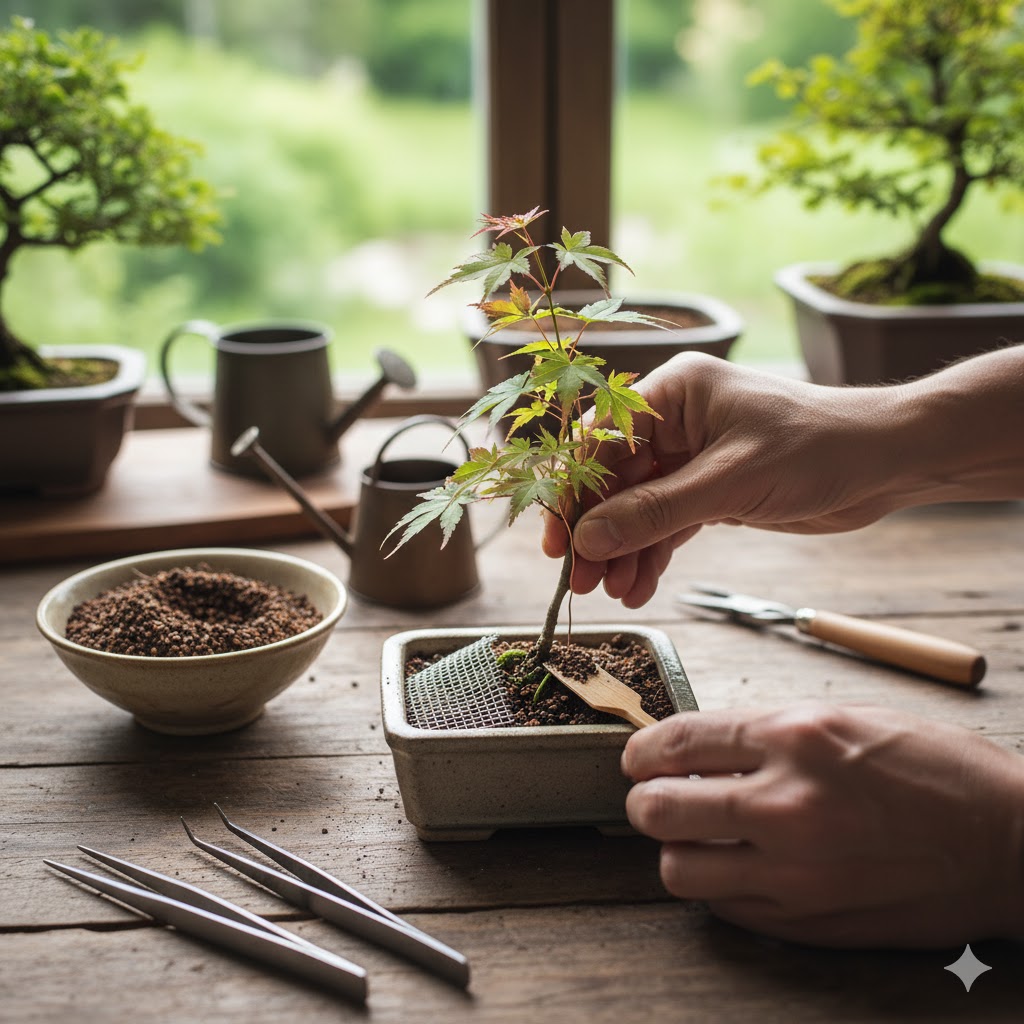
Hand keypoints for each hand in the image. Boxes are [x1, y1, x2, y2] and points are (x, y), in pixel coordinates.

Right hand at [542, 353, 906, 606]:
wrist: (885, 462)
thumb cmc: (817, 449)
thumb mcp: (730, 482)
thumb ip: (655, 513)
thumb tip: (588, 540)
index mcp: (673, 393)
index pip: (600, 442)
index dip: (574, 493)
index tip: (559, 541)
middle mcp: (674, 420)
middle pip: (612, 480)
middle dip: (597, 532)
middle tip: (582, 581)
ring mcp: (690, 457)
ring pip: (636, 508)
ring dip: (623, 551)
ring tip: (614, 593)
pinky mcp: (709, 490)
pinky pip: (666, 524)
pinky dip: (652, 555)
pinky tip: (639, 586)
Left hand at [621, 703, 1023, 947]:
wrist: (1010, 845)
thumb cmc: (935, 770)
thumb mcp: (846, 718)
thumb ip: (765, 732)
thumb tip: (698, 746)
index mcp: (795, 737)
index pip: (677, 742)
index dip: (642, 750)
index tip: (637, 758)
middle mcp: (785, 803)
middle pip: (657, 809)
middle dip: (645, 800)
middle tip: (657, 797)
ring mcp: (794, 870)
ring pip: (678, 869)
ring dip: (677, 848)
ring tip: (699, 836)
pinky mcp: (808, 921)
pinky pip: (724, 908)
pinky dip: (718, 886)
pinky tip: (739, 867)